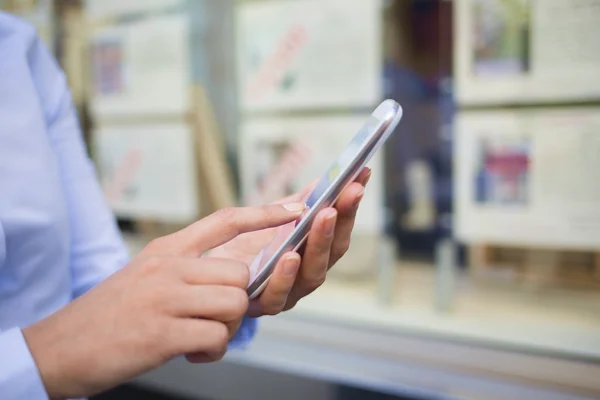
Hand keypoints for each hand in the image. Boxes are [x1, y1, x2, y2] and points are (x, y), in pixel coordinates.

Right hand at [22, 203, 305, 399]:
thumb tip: (232, 276)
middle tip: (215, 320)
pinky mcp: (161, 333)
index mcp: (167, 250)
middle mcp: (169, 267)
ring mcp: (165, 298)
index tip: (294, 209)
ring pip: (234, 304)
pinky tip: (189, 353)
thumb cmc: (112, 313)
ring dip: (225, 329)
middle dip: (237, 302)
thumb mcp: (147, 274)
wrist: (61, 345)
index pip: (224, 220)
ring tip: (199, 339)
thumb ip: (186, 268)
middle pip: (239, 274)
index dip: (264, 213)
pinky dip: (211, 352)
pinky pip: (217, 338)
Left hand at [210, 167, 370, 316]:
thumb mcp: (268, 218)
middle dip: (342, 219)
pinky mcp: (262, 305)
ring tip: (324, 216)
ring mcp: (289, 291)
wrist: (204, 275)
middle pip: (333, 250)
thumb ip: (294, 202)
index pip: (339, 227)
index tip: (360, 176)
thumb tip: (322, 179)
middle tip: (348, 193)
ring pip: (313, 274)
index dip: (351, 203)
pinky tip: (290, 255)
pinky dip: (285, 276)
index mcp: (312, 252)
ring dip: (320, 243)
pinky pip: (278, 295)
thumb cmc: (239, 246)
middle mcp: (306, 273)